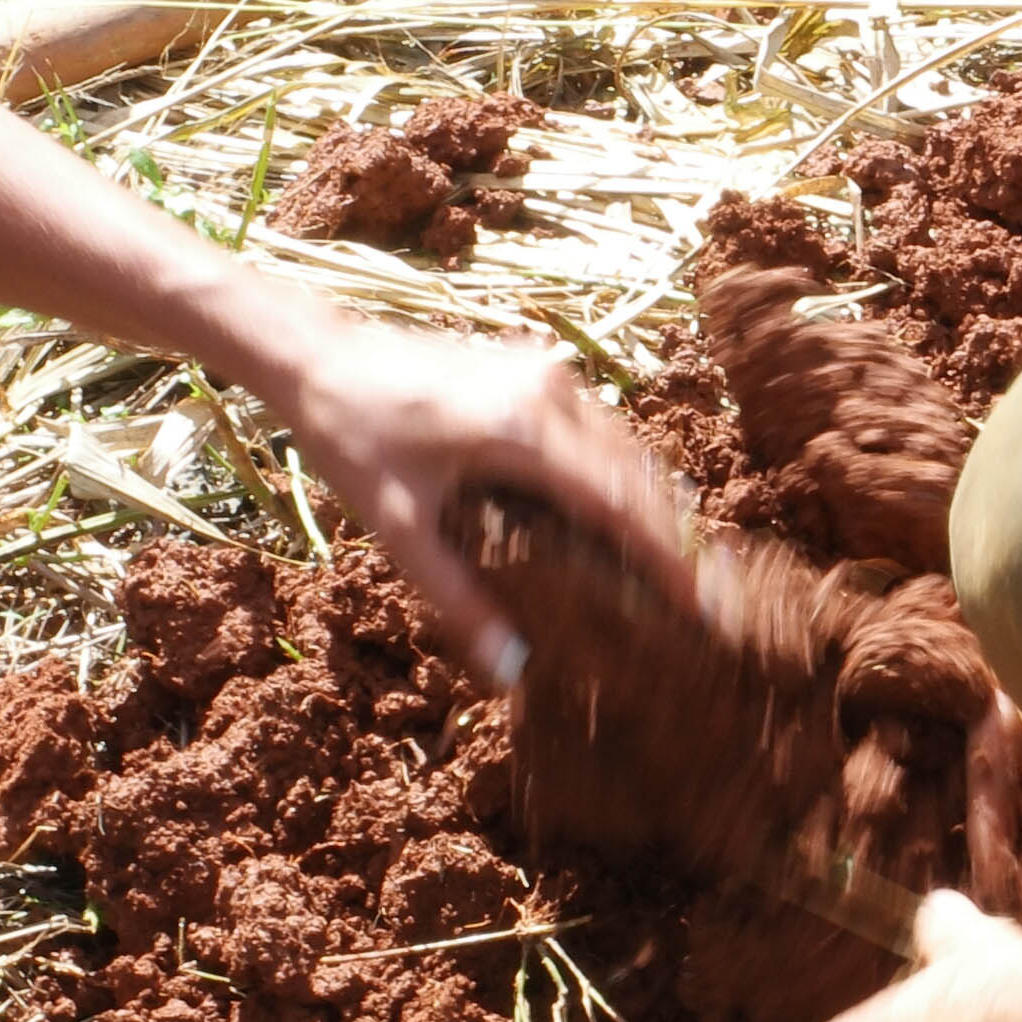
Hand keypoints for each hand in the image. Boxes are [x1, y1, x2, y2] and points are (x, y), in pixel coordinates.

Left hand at [252, 309, 697, 683]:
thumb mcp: (398, 527)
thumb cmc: (351, 437)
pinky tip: (621, 513)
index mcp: (522, 431)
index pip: (618, 502)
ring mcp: (546, 374)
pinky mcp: (535, 370)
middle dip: (673, 534)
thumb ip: (458, 598)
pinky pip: (599, 427)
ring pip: (624, 446)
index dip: (663, 556)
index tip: (697, 603)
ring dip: (651, 502)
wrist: (317, 352)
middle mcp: (550, 394)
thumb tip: (511, 669)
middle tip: (704, 594)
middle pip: (637, 473)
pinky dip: (620, 472)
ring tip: (674, 562)